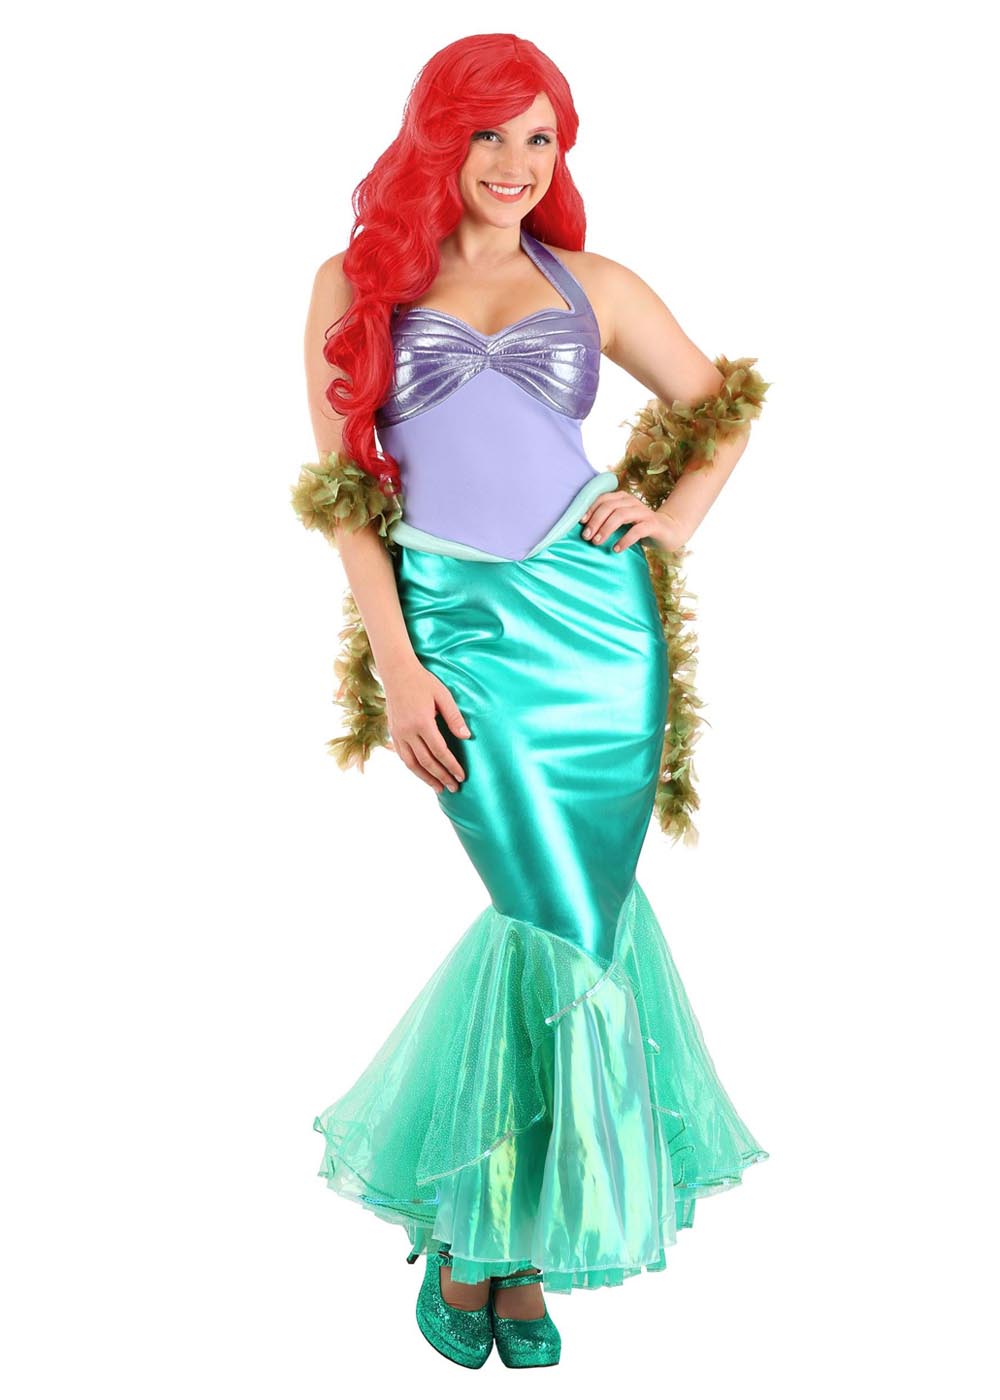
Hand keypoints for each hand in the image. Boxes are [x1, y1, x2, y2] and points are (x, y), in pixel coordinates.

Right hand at [382, 658, 469, 794]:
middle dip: (441, 776)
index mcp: (422, 722)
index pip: (440, 751)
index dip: (452, 766)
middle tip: (454, 787)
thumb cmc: (423, 682)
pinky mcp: (393, 733)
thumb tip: (466, 737)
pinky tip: (422, 774)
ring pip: (412, 763)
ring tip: (439, 788)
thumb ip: (454, 717)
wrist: (397, 673)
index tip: (462, 776)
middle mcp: (408, 731)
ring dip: (426, 778)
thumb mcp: (443, 695)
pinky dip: (413, 768)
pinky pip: (402, 756)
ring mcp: (398, 733)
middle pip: (426, 761)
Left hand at [579, 491, 688, 553]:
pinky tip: (616, 549)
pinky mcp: (653, 524)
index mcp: (623, 498)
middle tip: (586, 537)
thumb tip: (584, 529)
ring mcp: (643, 512)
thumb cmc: (638, 527)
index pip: (603, 498)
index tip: (580, 523)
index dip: (590, 509)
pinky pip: (637, 530)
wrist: (668, 531)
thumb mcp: (621, 521)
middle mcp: (632, 502)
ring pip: (621, 516)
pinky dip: (624, 540)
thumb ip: (607, 520)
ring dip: (606, 529)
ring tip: (597, 542)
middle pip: (609, 507)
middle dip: (595, 521)